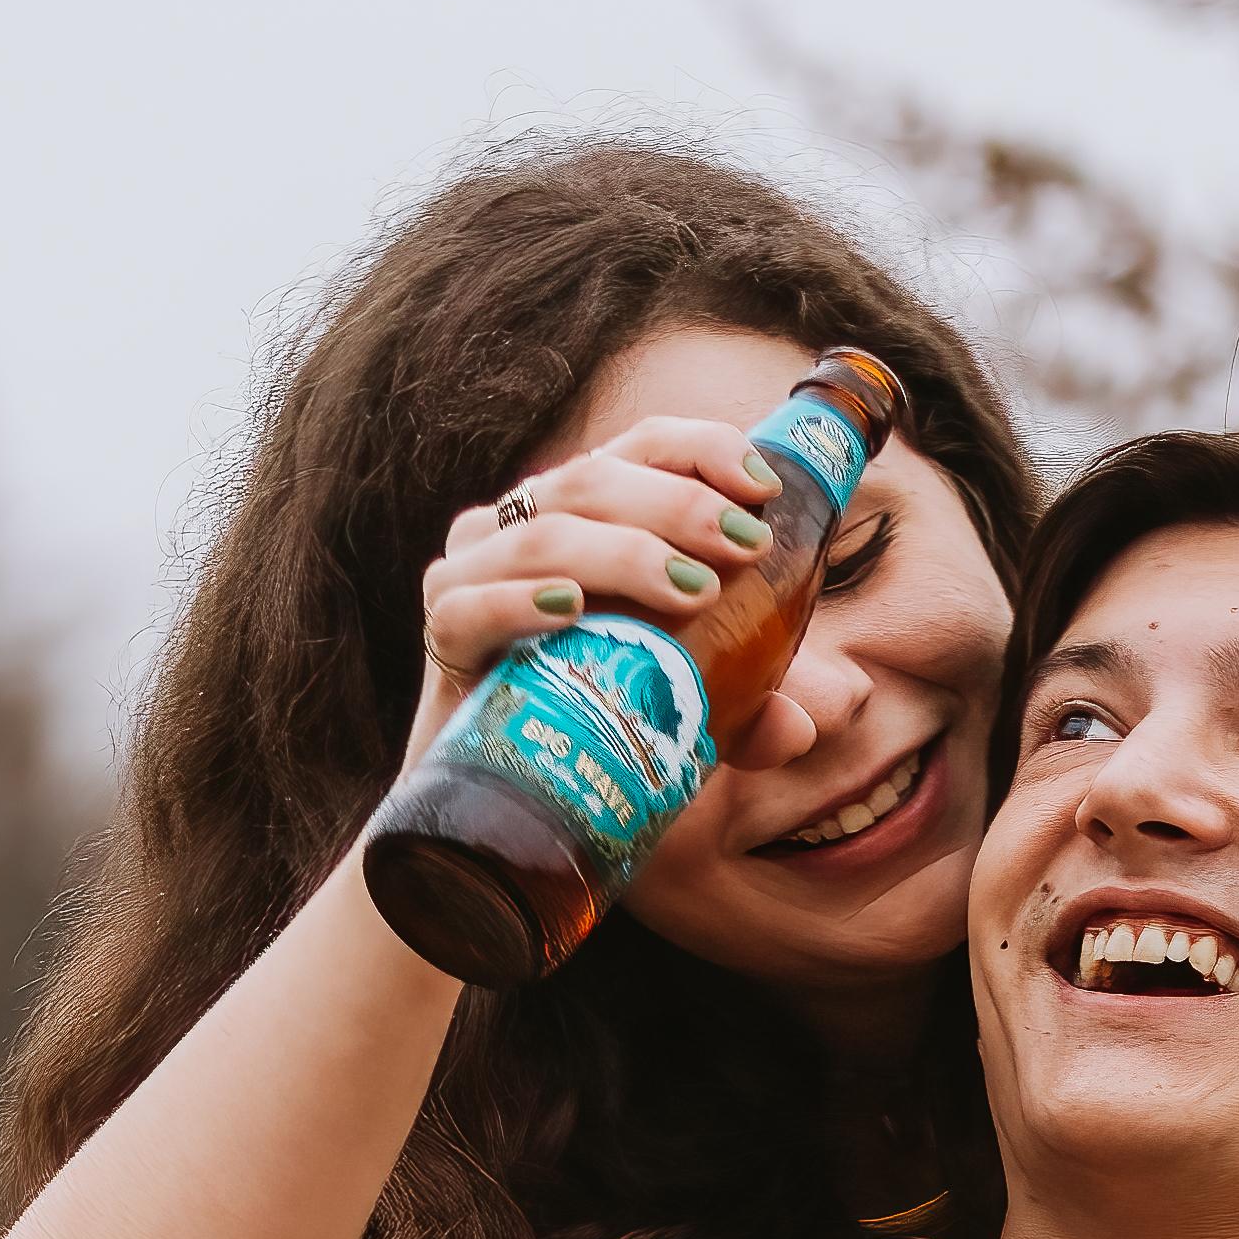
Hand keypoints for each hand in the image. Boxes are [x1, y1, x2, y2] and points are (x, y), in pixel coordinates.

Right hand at [408, 415, 818, 767]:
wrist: (497, 792)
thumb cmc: (591, 717)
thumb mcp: (679, 702)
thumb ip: (741, 709)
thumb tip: (798, 727)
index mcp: (579, 513)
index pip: (638, 446)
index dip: (701, 448)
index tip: (765, 487)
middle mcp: (519, 526)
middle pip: (593, 480)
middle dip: (679, 505)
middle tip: (745, 546)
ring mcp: (470, 575)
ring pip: (543, 534)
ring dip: (624, 553)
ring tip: (692, 590)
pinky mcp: (440, 637)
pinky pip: (472, 606)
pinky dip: (522, 602)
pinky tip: (571, 610)